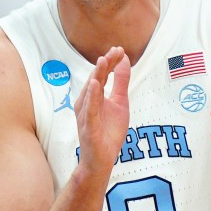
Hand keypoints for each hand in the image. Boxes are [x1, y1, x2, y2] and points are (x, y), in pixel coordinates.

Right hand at [74, 47, 130, 174]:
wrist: (102, 161)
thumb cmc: (108, 132)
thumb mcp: (120, 103)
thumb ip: (121, 83)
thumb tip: (125, 61)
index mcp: (93, 96)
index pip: (101, 74)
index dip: (110, 62)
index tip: (120, 49)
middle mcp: (85, 102)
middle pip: (95, 79)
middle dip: (105, 64)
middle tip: (115, 50)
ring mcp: (85, 114)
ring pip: (91, 91)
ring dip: (97, 75)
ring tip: (104, 60)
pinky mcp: (88, 127)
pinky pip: (89, 110)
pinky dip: (92, 96)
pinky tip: (95, 84)